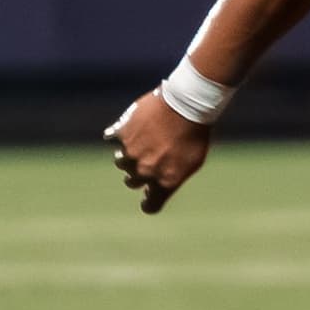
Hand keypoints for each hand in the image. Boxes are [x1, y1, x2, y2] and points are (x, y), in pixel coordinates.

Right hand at [105, 92, 211, 213]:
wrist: (185, 105)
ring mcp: (131, 153)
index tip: (148, 197)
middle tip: (144, 164)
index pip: (151, 205)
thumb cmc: (195, 133)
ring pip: (121, 162)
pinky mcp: (121, 134)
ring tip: (138, 144)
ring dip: (128, 157)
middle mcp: (145, 171)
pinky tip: (130, 129)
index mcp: (165, 182)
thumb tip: (162, 181)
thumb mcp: (193, 160)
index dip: (148, 203)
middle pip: (132, 182)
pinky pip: (113, 139)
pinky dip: (121, 135)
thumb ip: (174, 174)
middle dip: (137, 175)